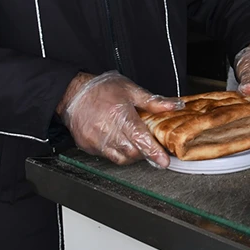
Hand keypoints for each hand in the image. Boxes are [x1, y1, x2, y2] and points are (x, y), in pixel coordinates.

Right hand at [59, 71, 183, 167]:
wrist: (73, 92)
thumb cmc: (102, 89)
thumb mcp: (131, 89)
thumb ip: (154, 102)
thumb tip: (175, 105)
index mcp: (120, 115)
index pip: (140, 138)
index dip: (153, 152)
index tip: (164, 161)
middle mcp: (106, 130)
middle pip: (132, 152)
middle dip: (144, 152)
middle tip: (149, 144)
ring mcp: (95, 141)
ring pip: (120, 158)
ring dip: (131, 154)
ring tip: (134, 141)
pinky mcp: (88, 146)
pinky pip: (107, 156)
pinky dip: (117, 152)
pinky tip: (119, 140)